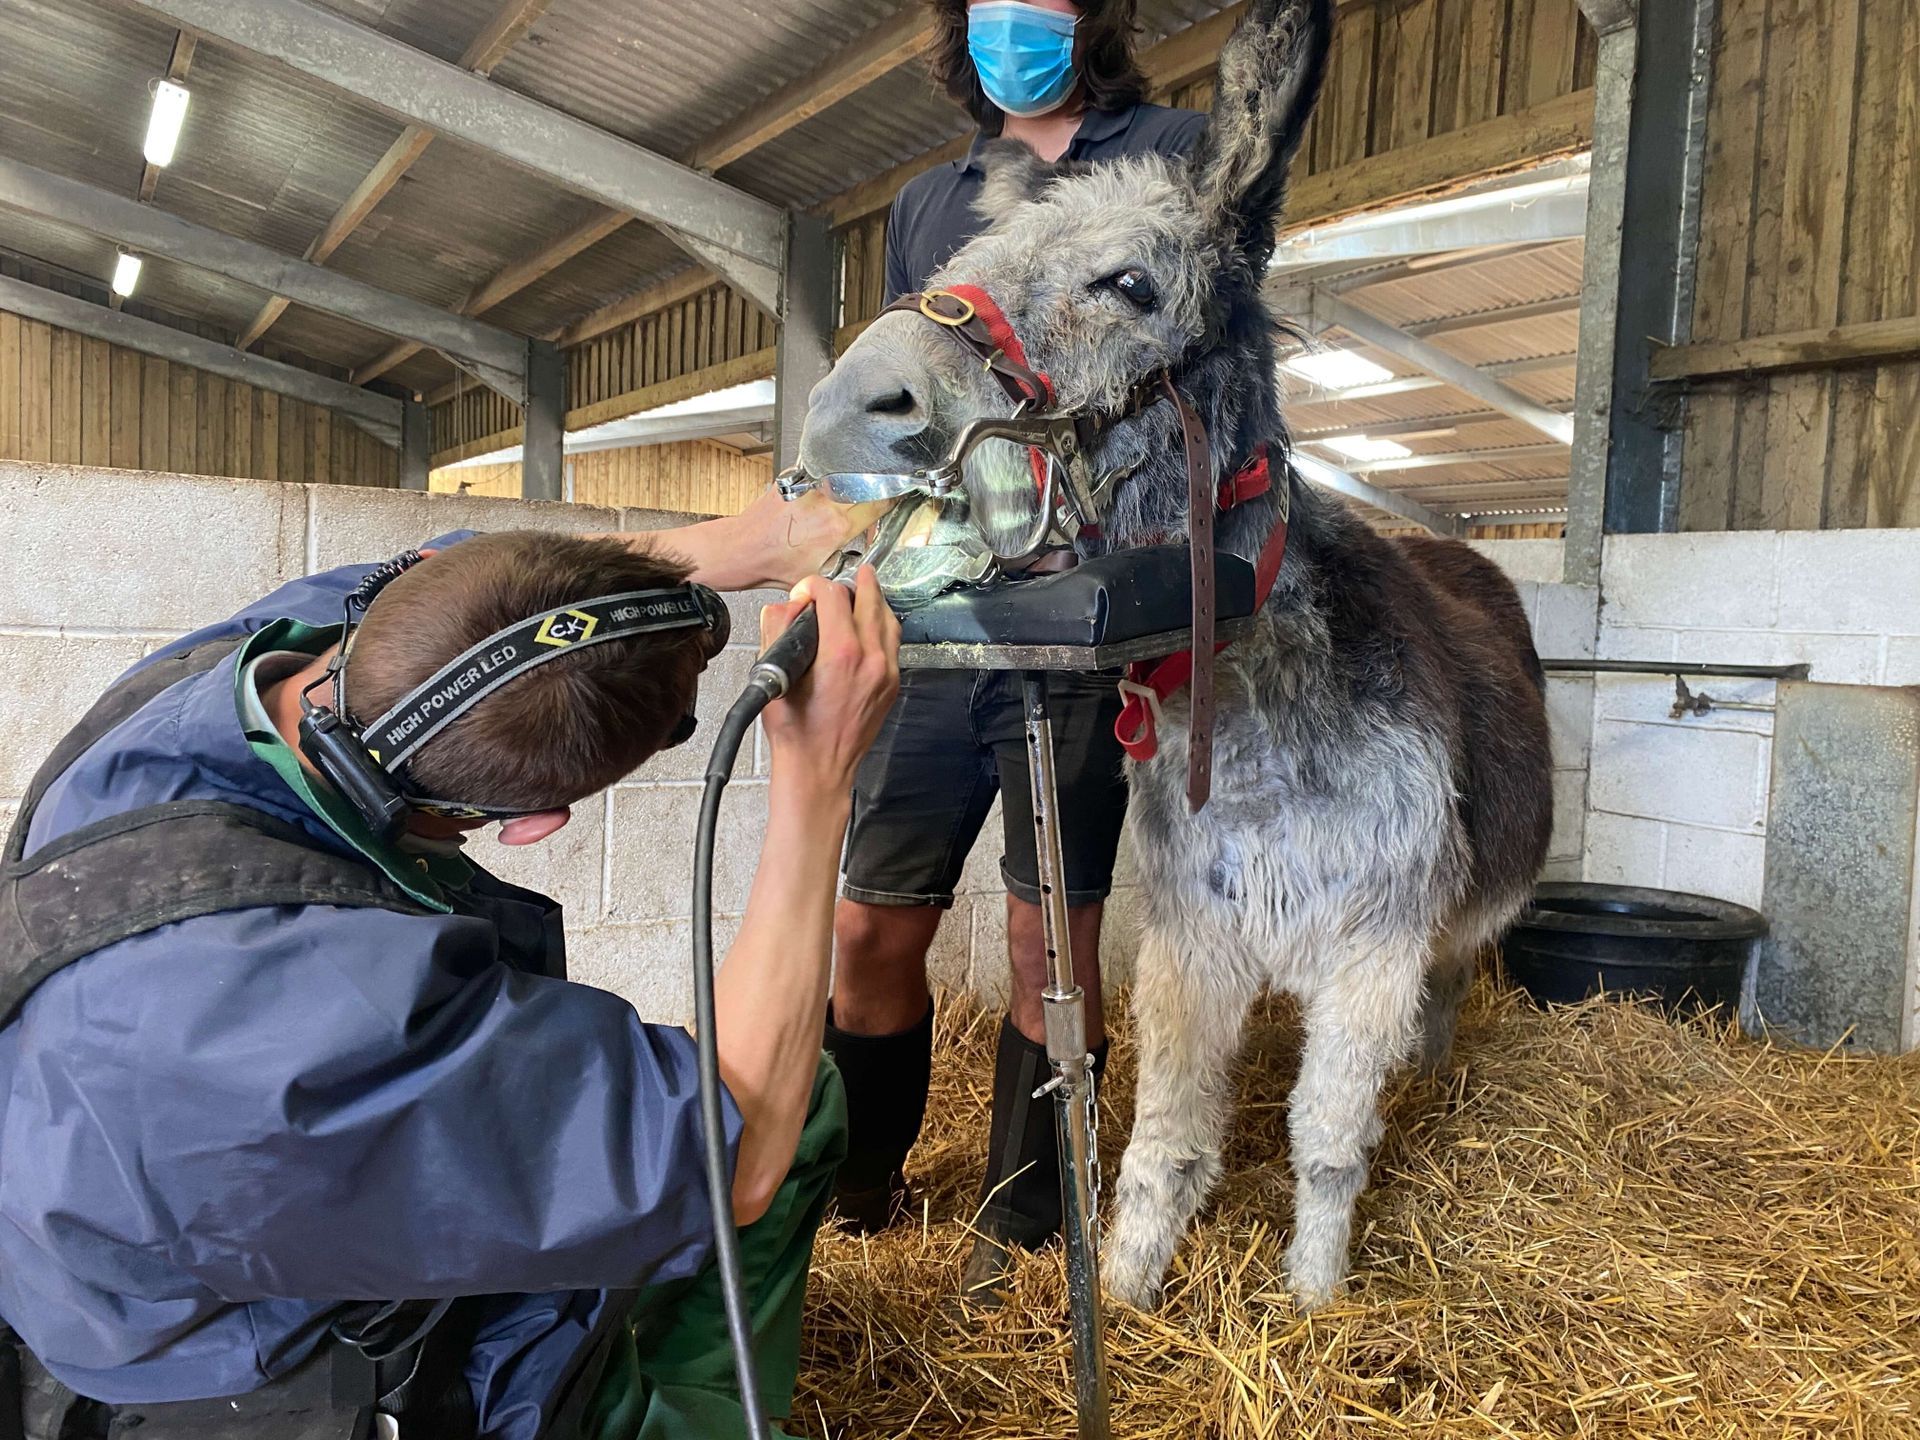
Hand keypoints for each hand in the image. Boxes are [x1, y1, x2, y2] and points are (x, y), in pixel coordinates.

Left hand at [743, 486, 895, 586]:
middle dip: (869, 495)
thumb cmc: (772, 566)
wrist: (741, 550)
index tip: (896, 498)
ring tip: (835, 507)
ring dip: (845, 489)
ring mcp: (807, 487)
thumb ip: (848, 568)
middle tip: (866, 507)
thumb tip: (865, 565)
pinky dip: (822, 486)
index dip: (891, 500)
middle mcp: (824, 502)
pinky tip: (813, 504)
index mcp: (836, 526)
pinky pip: (817, 477)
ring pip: (840, 480)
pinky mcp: (792, 479)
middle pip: (863, 487)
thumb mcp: (820, 575)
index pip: (878, 503)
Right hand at [758, 567, 899, 797]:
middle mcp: (871, 658)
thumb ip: (777, 628)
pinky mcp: (892, 685)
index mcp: (840, 653)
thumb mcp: (772, 674)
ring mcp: (887, 672)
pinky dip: (882, 626)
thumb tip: (789, 604)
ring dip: (874, 601)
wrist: (818, 768)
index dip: (814, 585)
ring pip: (888, 619)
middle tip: (847, 575)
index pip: (834, 595)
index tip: (803, 593)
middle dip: (856, 583)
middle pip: (870, 599)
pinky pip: (893, 642)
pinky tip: (869, 624)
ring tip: (862, 592)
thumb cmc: (794, 729)